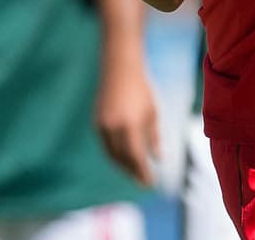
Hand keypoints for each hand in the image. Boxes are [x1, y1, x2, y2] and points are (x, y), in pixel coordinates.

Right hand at [95, 68, 159, 185]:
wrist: (119, 71)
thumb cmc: (141, 90)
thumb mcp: (152, 112)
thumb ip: (154, 137)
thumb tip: (158, 159)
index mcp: (130, 125)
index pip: (136, 156)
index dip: (142, 172)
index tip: (150, 183)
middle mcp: (113, 127)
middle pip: (122, 158)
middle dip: (133, 172)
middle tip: (142, 182)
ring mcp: (102, 125)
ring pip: (111, 154)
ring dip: (123, 166)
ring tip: (134, 173)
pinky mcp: (96, 122)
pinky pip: (105, 145)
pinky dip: (114, 155)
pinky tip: (123, 158)